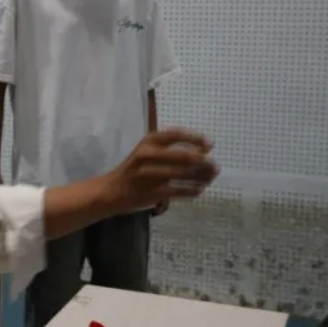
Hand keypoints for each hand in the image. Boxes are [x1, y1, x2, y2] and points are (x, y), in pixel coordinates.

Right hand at [103, 127, 217, 213]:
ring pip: (182, 175)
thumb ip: (173, 150)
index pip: (175, 135)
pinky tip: (199, 190)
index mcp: (148, 142)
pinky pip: (178, 191)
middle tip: (214, 166)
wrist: (113, 190)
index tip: (210, 145)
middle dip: (202, 162)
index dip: (195, 138)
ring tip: (209, 179)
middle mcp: (147, 155)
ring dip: (201, 177)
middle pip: (182, 156)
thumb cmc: (136, 169)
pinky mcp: (151, 192)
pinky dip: (192, 190)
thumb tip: (205, 151)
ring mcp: (148, 175)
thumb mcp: (149, 152)